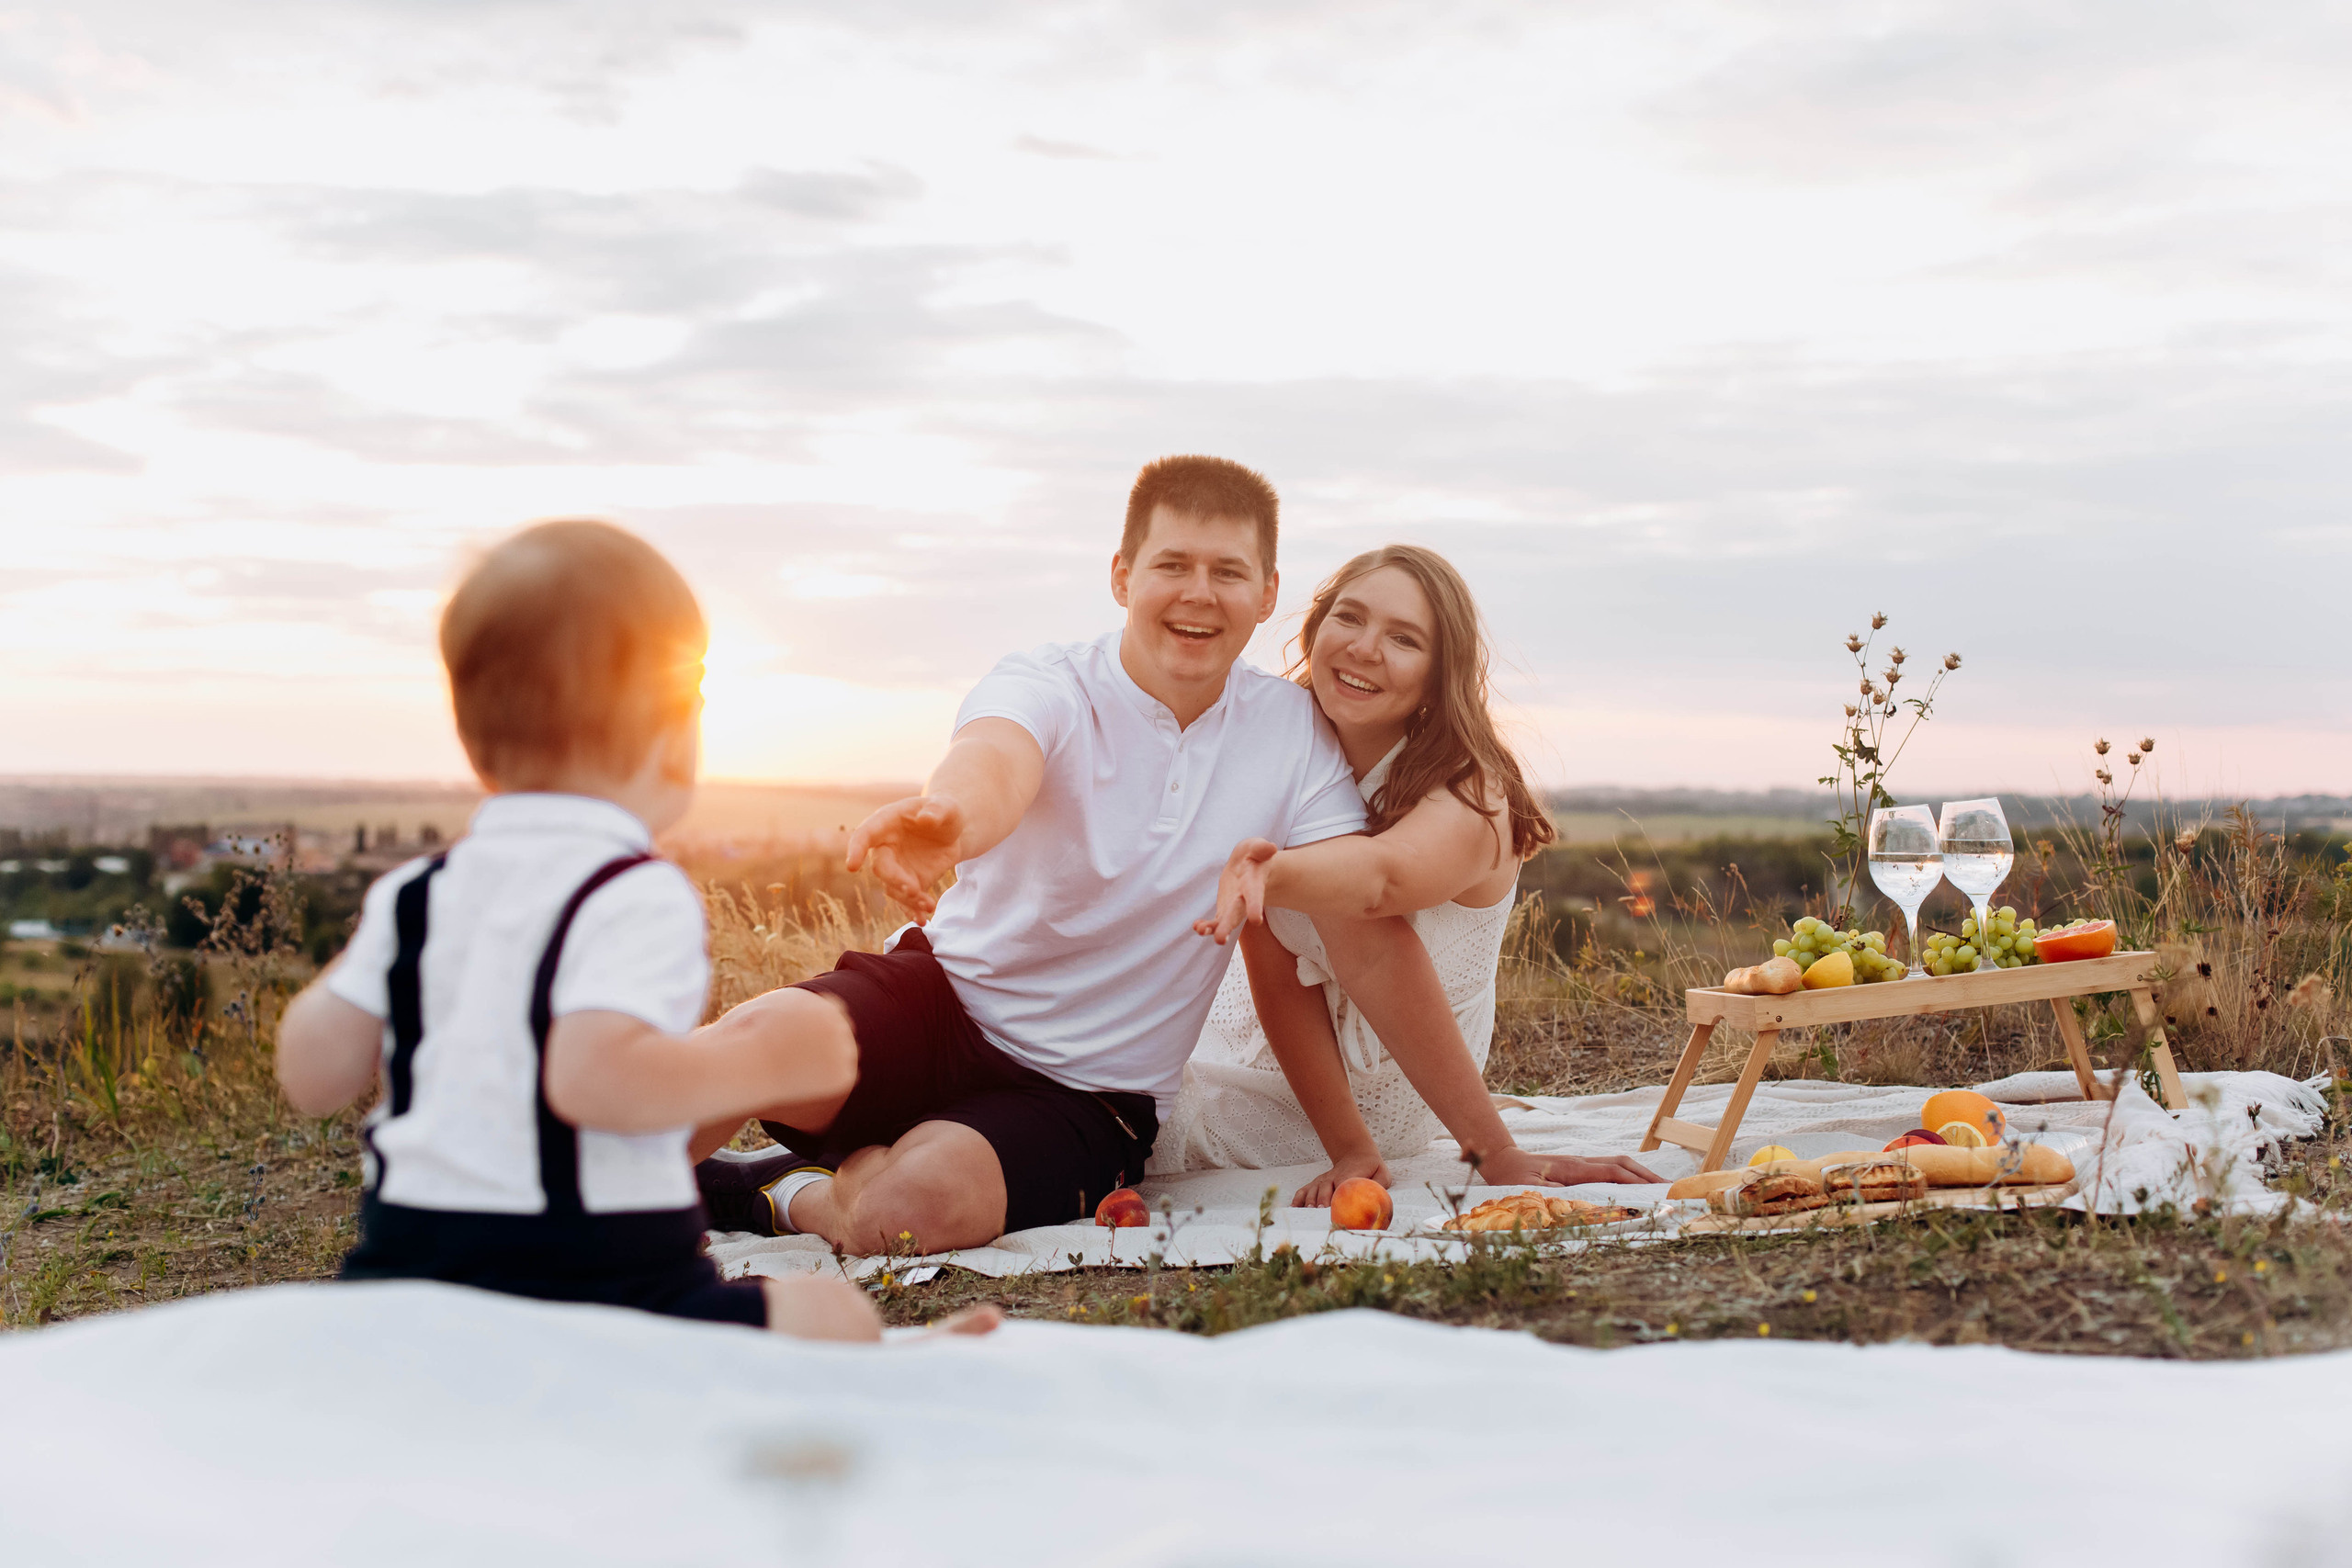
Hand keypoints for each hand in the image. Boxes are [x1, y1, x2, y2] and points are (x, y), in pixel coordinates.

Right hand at [846, 795, 965, 918]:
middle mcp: (885, 847)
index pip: (864, 835)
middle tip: (913, 889)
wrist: (952, 831)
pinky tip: (923, 920)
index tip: (852, 866)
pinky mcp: (910, 882)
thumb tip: (926, 819)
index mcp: (885, 823)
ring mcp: (896, 868)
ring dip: (909, 900)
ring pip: (893, 888)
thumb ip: (936, 811)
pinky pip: (906, 901)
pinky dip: (913, 911)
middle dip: (894, 880)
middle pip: (880, 868)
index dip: (856, 849)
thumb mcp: (945, 806)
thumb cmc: (943, 812)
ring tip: (929, 905)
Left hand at [1192, 837, 1277, 943]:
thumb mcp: (1257, 847)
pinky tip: (1198, 927)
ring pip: (1225, 921)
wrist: (1251, 867)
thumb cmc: (1254, 856)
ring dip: (1214, 929)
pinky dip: (1207, 926)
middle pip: (1237, 914)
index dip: (1255, 906)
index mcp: (1254, 883)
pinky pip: (1216, 921)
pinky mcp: (1225, 910)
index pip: (1255, 895)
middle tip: (1220, 939)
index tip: (1256, 920)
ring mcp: (1234, 907)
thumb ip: (1261, 848)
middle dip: (1228, 926)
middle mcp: (1245, 899)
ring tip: (1201, 931)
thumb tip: (1270, 848)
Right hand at [1290, 1149, 1390, 1207]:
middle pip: (1324, 1189)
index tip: (1335, 1210)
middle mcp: (1333, 1177)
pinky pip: (1305, 1189)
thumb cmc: (1372, 1168)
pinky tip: (1294, 1208)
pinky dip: (1298, 1198)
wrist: (1357, 1153)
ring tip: (1309, 1212)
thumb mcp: (1382, 1174)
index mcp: (1349, 1176)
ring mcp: (1323, 1179)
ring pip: (1313, 1189)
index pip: (1342, 1186)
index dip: (1338, 1198)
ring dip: (1310, 1201)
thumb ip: (1380, 1184)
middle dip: (1321, 1202)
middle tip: (1320, 1214)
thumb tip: (1378, 1198)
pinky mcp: (1317, 1182)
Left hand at [1463, 1146, 1663, 1187]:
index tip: (1656, 1192)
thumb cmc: (1511, 1182)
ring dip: (1640, 1175)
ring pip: (1618, 1164)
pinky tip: (1636, 1186)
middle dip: (1647, 1177)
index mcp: (1572, 1169)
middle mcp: (1581, 1162)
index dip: (1636, 1182)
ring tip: (1660, 1189)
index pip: (1612, 1173)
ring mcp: (1581, 1163)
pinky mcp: (1579, 1167)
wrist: (1500, 1161)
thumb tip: (1580, 1212)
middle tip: (1669, 1191)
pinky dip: (1627, 1175)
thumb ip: (1553, 1203)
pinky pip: (1609, 1168)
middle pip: (1622, 1165)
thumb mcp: (1528, 1196)